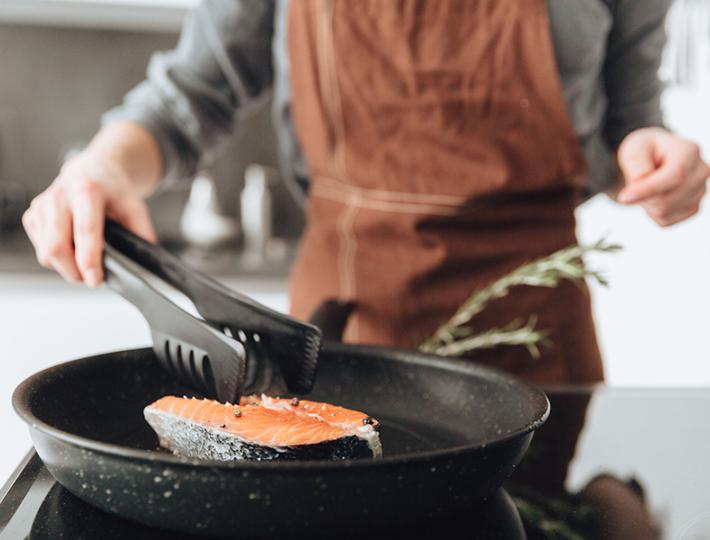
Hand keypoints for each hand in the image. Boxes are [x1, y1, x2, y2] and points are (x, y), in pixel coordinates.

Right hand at [23, 149, 156, 286]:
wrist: (93, 170)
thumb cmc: (113, 189)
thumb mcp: (134, 205)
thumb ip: (141, 231)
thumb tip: (146, 257)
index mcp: (87, 192)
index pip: (85, 231)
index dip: (89, 260)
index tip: (94, 280)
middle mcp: (60, 197)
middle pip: (57, 246)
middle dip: (73, 271)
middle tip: (90, 278)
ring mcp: (42, 205)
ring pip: (45, 251)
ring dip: (64, 267)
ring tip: (83, 263)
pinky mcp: (32, 214)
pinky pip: (39, 248)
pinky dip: (55, 257)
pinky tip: (71, 249)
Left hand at [617, 127, 708, 226]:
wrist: (655, 158)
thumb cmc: (645, 151)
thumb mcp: (634, 148)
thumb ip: (636, 162)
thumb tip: (640, 181)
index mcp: (689, 151)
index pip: (675, 176)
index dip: (648, 189)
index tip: (624, 198)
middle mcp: (700, 172)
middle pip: (667, 199)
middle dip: (642, 196)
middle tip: (634, 183)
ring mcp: (700, 192)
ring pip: (664, 212)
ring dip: (645, 203)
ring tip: (646, 187)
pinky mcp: (693, 208)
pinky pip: (664, 221)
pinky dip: (651, 212)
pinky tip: (653, 196)